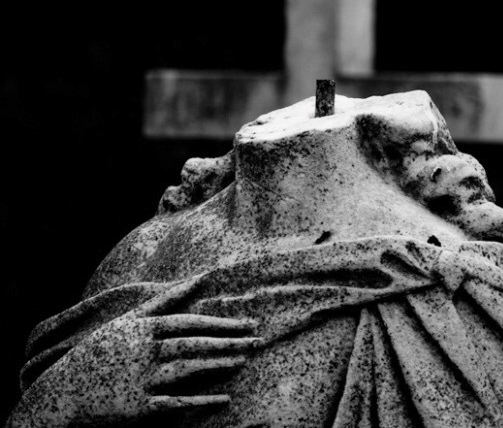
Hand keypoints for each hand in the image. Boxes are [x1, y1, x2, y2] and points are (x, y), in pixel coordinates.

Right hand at [9, 277, 260, 426]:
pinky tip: (225, 398)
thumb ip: (165, 299)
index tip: (248, 322)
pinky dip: (202, 401)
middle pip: (196, 344)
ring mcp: (142, 379)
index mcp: (143, 328)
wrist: (62, 391)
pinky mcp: (139, 407)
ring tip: (245, 360)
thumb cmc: (101, 350)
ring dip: (220, 364)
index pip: (191, 323)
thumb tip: (199, 277)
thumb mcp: (130, 319)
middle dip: (230, 341)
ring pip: (189, 369)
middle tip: (259, 339)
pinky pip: (176, 404)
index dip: (222, 323)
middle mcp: (145, 350)